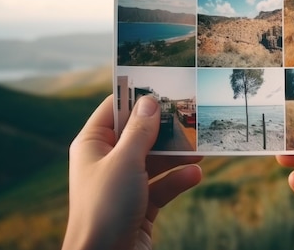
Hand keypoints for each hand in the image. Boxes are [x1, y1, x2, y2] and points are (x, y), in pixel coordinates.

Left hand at [62, 95, 202, 249]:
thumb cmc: (105, 208)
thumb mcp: (125, 162)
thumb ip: (140, 131)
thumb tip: (150, 101)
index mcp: (92, 145)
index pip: (114, 109)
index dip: (136, 96)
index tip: (164, 84)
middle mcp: (107, 161)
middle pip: (139, 134)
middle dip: (165, 128)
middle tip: (191, 114)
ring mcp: (124, 183)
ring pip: (154, 159)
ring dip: (177, 155)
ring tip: (200, 147)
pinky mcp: (140, 204)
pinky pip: (162, 185)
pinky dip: (178, 180)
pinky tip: (195, 175)